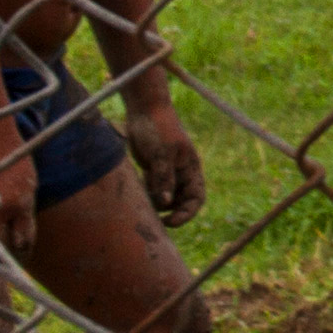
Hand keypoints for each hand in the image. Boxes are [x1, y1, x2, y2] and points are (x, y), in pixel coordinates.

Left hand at [126, 108, 203, 226]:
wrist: (145, 111)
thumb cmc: (158, 129)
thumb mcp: (162, 154)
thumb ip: (164, 178)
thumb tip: (165, 203)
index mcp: (190, 168)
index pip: (196, 197)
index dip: (187, 213)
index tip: (170, 222)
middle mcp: (181, 173)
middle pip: (180, 201)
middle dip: (170, 212)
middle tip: (154, 220)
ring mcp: (166, 172)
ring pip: (164, 197)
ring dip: (155, 203)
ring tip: (143, 201)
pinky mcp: (152, 169)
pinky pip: (151, 189)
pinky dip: (145, 194)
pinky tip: (137, 191)